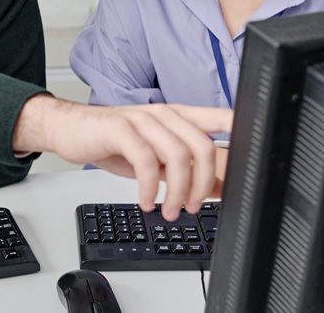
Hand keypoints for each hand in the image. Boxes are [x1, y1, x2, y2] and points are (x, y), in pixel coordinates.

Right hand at [12, 95, 232, 220]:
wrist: (69, 129)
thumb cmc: (111, 141)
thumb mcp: (151, 156)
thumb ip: (179, 168)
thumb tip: (212, 189)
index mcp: (175, 116)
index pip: (217, 117)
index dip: (239, 130)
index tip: (254, 150)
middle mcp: (162, 114)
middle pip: (201, 145)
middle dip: (203, 184)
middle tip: (192, 206)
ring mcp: (141, 119)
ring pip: (177, 154)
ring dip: (178, 191)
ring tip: (169, 210)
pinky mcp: (120, 128)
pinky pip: (145, 160)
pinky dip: (150, 187)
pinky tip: (146, 200)